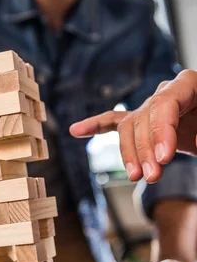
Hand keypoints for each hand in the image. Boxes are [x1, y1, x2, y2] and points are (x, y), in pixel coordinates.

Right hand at [70, 70, 196, 182]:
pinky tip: (76, 131)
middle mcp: (167, 91)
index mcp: (190, 84)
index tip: (163, 159)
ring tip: (136, 177)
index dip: (162, 132)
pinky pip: (116, 121)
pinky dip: (96, 126)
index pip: (166, 104)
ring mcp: (152, 105)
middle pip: (145, 118)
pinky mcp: (145, 121)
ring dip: (129, 153)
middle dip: (146, 150)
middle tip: (152, 177)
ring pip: (129, 126)